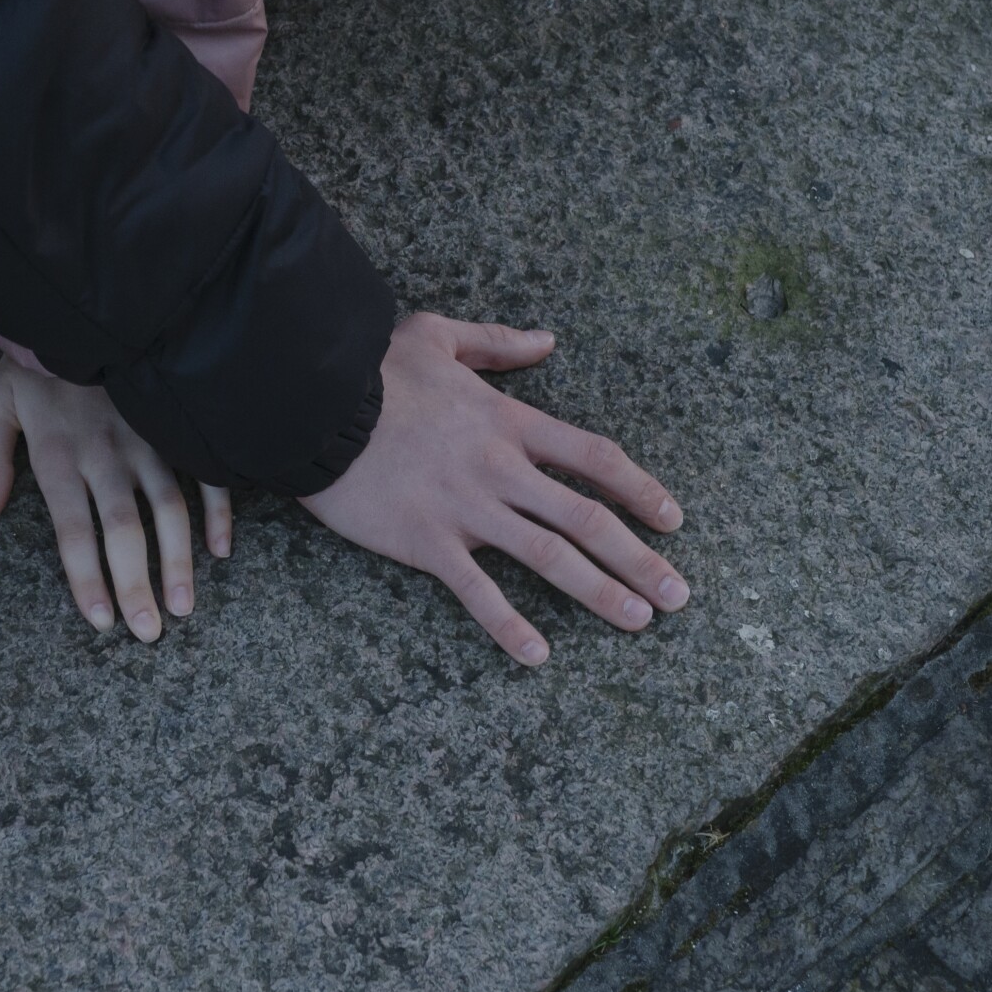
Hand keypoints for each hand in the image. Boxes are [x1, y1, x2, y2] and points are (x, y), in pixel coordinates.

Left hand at [0, 354, 230, 640]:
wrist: (80, 304)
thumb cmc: (33, 360)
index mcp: (57, 456)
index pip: (73, 532)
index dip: (87, 580)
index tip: (102, 621)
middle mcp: (103, 454)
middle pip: (123, 531)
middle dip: (137, 585)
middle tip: (150, 633)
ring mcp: (145, 438)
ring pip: (168, 508)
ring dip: (179, 560)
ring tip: (184, 607)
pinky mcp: (172, 424)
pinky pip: (201, 472)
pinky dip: (216, 510)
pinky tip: (221, 550)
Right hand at [300, 314, 686, 665]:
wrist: (312, 401)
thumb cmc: (371, 367)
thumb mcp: (437, 335)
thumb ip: (497, 344)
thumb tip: (546, 340)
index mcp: (508, 421)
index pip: (594, 458)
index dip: (640, 489)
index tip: (673, 519)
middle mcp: (500, 468)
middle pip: (587, 517)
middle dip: (640, 558)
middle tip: (679, 595)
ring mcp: (466, 508)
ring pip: (549, 557)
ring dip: (600, 592)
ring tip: (639, 621)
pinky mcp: (426, 541)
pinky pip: (477, 591)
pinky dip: (509, 626)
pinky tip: (539, 655)